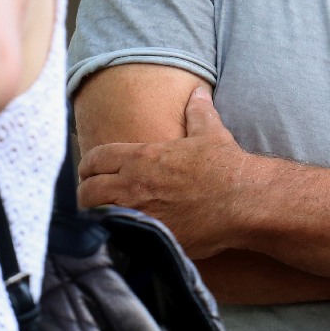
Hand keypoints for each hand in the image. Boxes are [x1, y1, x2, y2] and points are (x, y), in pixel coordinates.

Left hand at [77, 86, 256, 258]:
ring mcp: (139, 213)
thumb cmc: (225, 165)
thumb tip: (198, 92)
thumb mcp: (210, 132)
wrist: (243, 199)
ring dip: (95, 217)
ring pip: (95, 216)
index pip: (96, 158)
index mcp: (142, 157)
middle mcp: (133, 184)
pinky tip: (121, 237)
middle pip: (87, 191)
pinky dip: (114, 237)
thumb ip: (198, 112)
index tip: (91, 173)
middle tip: (94, 199)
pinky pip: (117, 238)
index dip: (88, 166)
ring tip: (103, 219)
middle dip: (86, 194)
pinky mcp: (150, 237)